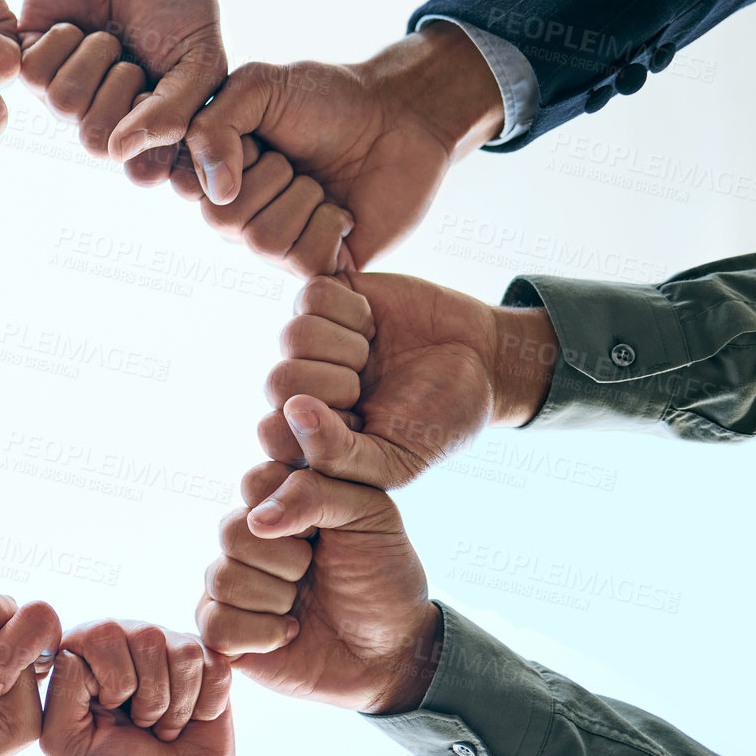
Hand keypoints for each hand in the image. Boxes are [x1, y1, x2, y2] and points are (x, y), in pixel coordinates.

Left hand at [21, 0, 225, 190]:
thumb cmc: (180, 2)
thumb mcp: (201, 61)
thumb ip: (175, 114)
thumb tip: (121, 155)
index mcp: (146, 128)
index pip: (141, 171)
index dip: (151, 135)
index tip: (163, 91)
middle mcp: (103, 117)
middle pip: (95, 142)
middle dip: (121, 90)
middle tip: (132, 58)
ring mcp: (65, 89)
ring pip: (64, 104)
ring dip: (94, 58)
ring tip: (107, 34)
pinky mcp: (31, 58)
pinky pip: (34, 73)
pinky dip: (62, 40)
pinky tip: (76, 24)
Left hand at [40, 620, 232, 755]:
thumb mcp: (67, 743)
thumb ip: (60, 690)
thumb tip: (78, 646)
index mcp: (86, 655)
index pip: (98, 635)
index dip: (111, 683)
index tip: (107, 715)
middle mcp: (126, 642)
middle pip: (146, 637)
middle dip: (148, 697)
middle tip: (141, 725)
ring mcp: (169, 651)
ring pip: (183, 652)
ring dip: (176, 706)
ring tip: (163, 726)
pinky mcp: (210, 666)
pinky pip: (215, 667)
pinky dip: (205, 706)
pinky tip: (193, 720)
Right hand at [183, 23, 504, 265]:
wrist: (399, 116)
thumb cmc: (328, 99)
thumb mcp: (258, 87)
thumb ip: (214, 125)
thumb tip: (215, 190)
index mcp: (216, 174)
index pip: (187, 186)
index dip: (224, 158)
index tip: (257, 138)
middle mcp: (240, 216)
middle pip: (222, 219)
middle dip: (270, 175)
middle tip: (295, 159)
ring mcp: (278, 246)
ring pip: (263, 242)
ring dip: (302, 197)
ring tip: (320, 183)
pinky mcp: (319, 265)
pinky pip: (303, 262)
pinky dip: (330, 224)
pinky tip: (342, 210)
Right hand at [197, 449, 438, 714]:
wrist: (392, 651)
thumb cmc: (383, 578)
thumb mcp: (369, 515)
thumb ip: (315, 492)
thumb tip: (256, 519)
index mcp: (282, 502)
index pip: (254, 482)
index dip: (289, 508)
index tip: (323, 529)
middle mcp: (251, 540)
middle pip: (231, 531)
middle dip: (287, 560)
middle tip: (314, 571)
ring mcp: (235, 585)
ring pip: (222, 579)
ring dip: (276, 598)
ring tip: (303, 607)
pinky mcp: (226, 632)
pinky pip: (214, 624)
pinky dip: (261, 634)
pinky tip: (288, 633)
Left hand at [258, 274, 554, 487]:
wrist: (483, 362)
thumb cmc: (439, 420)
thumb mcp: (395, 460)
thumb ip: (338, 456)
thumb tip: (291, 411)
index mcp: (309, 434)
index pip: (272, 434)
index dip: (313, 429)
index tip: (358, 424)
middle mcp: (303, 386)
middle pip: (279, 382)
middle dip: (335, 386)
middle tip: (366, 387)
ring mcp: (312, 341)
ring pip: (294, 336)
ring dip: (347, 348)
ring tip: (371, 354)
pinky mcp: (329, 298)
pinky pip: (312, 295)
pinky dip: (353, 310)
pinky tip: (372, 324)